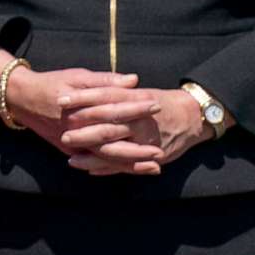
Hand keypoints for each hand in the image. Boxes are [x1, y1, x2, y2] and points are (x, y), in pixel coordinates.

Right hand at [0, 58, 164, 175]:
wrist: (21, 99)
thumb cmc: (52, 84)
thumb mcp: (77, 76)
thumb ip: (105, 80)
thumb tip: (134, 80)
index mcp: (81, 109)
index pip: (114, 109)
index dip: (136, 107)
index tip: (156, 104)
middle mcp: (77, 130)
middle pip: (113, 141)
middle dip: (139, 147)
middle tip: (162, 149)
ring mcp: (73, 144)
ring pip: (106, 158)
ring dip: (131, 164)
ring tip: (155, 166)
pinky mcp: (71, 151)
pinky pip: (96, 163)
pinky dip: (115, 168)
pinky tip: (132, 171)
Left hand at [66, 89, 215, 173]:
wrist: (192, 117)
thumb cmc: (160, 101)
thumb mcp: (138, 91)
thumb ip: (117, 86)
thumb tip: (93, 84)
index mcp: (135, 99)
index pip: (105, 97)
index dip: (83, 98)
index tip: (61, 100)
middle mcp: (139, 121)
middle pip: (109, 127)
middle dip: (85, 133)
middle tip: (64, 136)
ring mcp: (145, 141)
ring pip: (116, 151)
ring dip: (94, 157)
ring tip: (72, 161)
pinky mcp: (151, 156)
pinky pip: (127, 165)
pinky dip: (109, 169)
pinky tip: (91, 171)